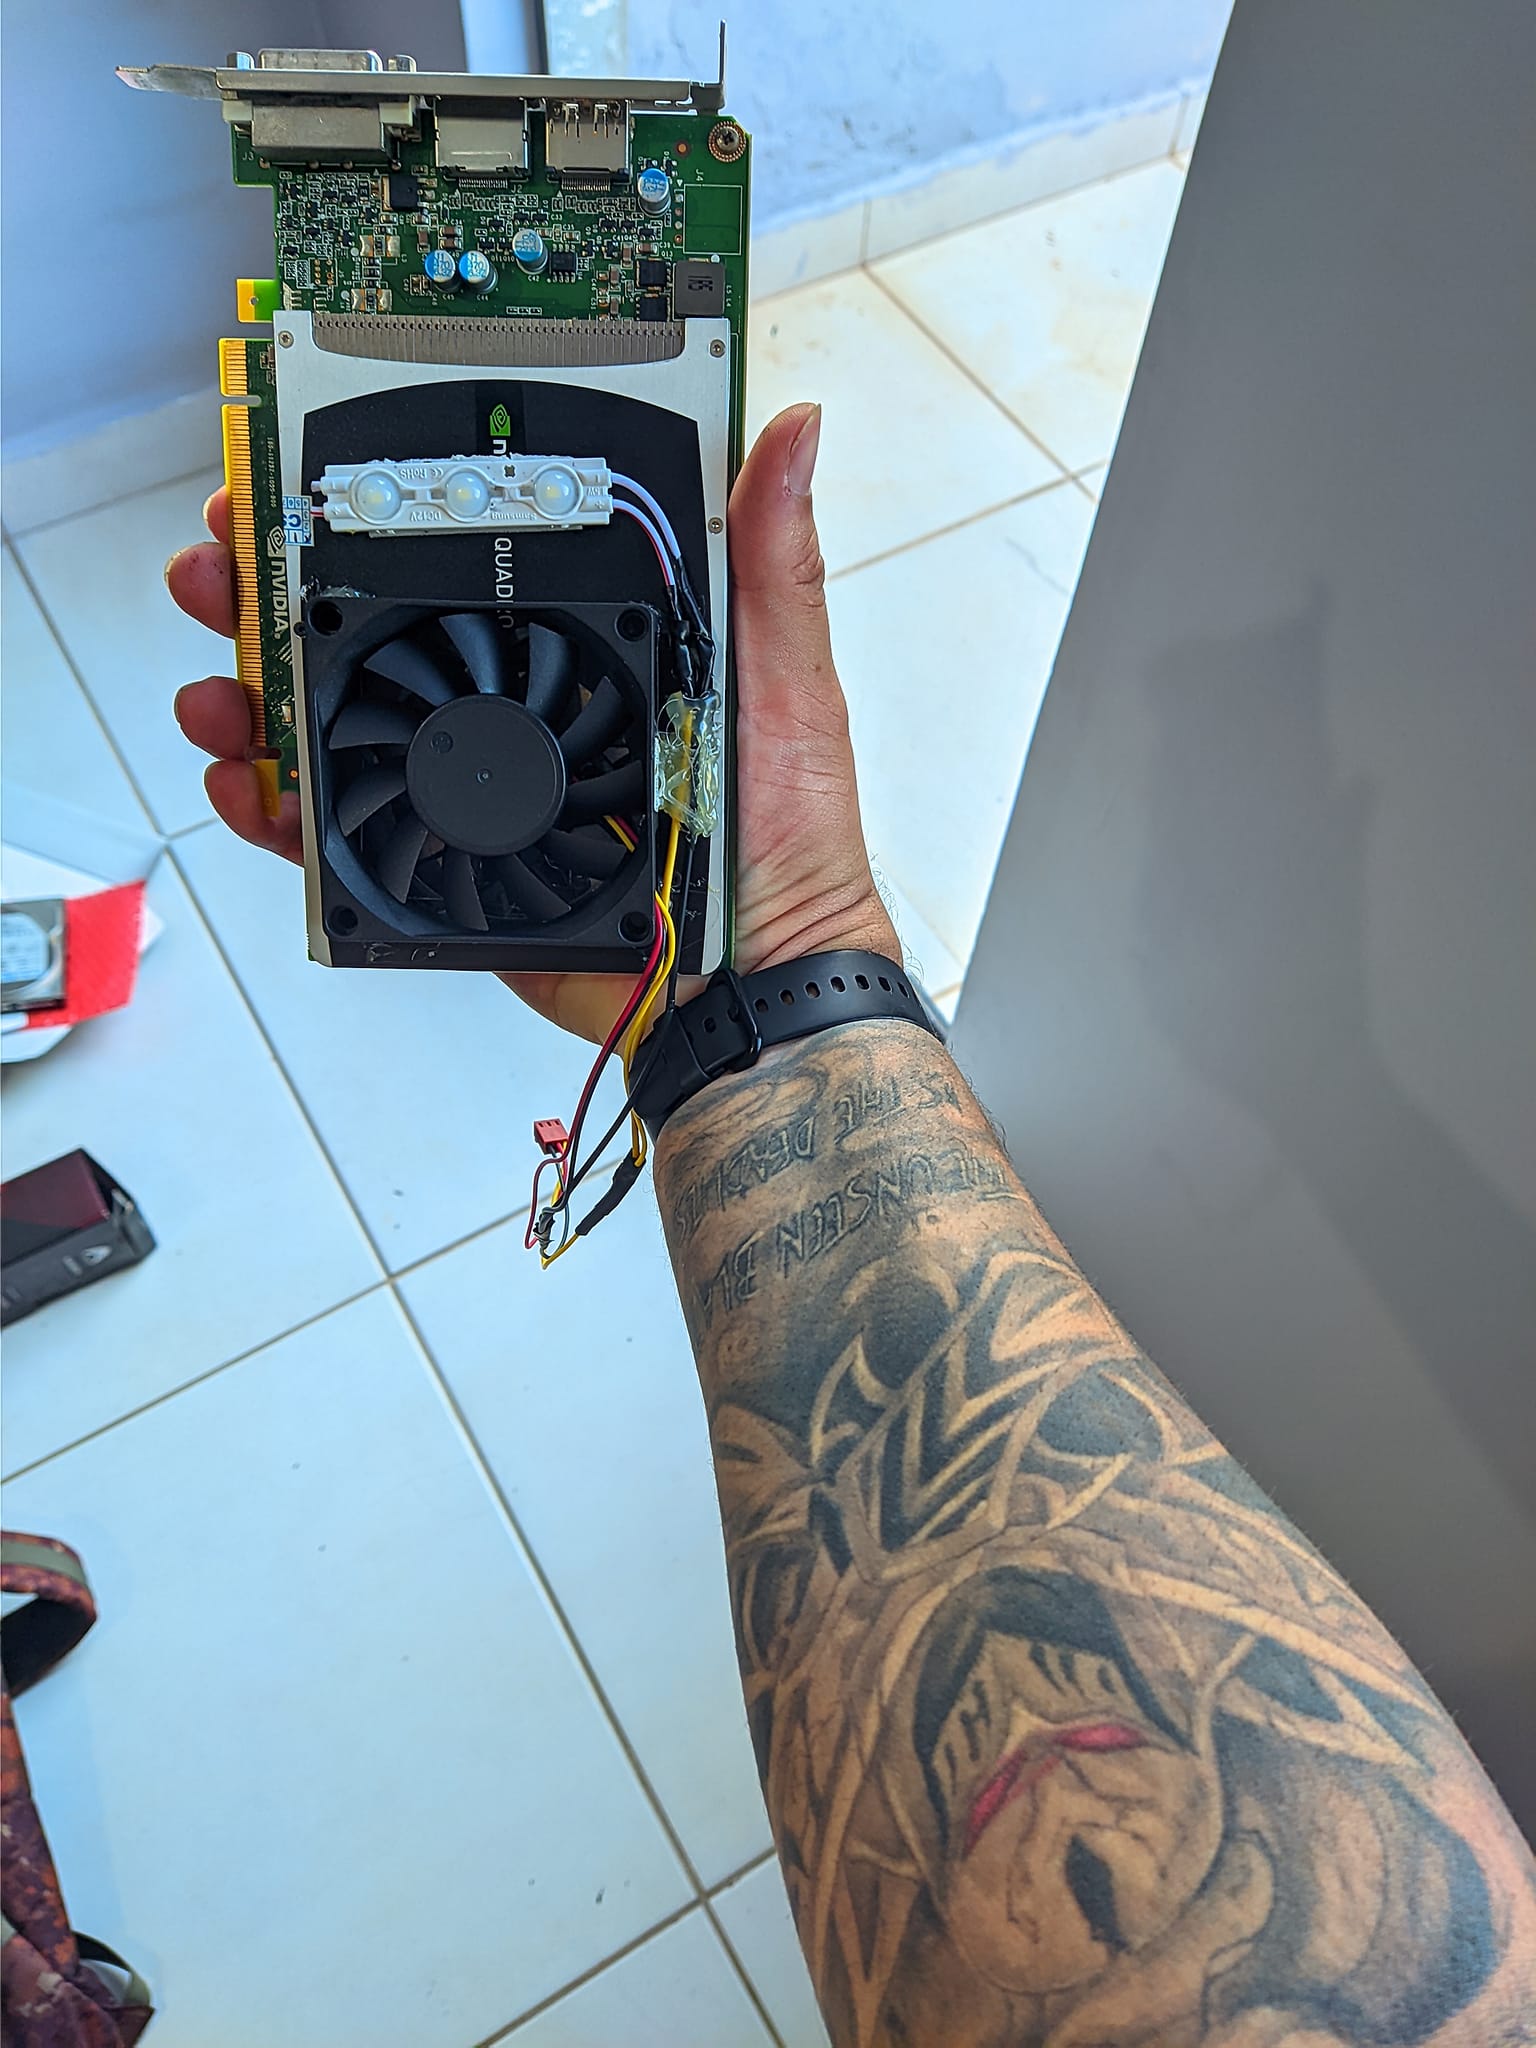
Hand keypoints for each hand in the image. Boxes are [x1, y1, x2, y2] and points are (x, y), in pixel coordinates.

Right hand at [167, 402, 896, 1039]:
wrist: (752, 986)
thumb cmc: (784, 842)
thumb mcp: (786, 684)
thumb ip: (772, 567)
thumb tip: (792, 434)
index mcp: (587, 639)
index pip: (463, 550)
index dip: (379, 504)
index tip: (304, 470)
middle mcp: (519, 700)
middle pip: (376, 625)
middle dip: (278, 590)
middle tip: (222, 565)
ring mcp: (478, 781)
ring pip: (342, 721)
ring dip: (256, 692)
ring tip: (218, 686)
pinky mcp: (455, 859)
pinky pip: (346, 832)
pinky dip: (279, 808)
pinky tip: (245, 781)